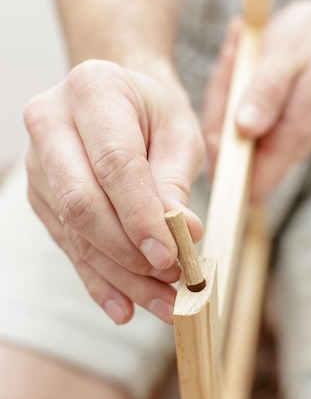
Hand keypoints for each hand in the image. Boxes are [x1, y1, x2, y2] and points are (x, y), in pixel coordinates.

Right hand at [24, 59, 204, 324]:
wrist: (119, 102)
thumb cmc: (154, 112)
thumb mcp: (180, 133)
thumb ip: (176, 181)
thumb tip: (183, 234)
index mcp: (92, 90)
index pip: (114, 163)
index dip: (141, 216)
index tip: (171, 256)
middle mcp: (51, 123)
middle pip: (82, 201)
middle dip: (128, 252)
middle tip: (171, 281)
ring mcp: (38, 163)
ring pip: (75, 232)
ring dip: (121, 276)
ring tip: (163, 304)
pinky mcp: (41, 197)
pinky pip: (68, 245)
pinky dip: (99, 280)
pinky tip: (124, 308)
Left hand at [204, 0, 310, 199]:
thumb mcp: (286, 58)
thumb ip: (265, 95)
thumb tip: (244, 129)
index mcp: (291, 139)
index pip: (250, 184)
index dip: (222, 164)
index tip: (216, 118)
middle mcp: (282, 147)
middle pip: (228, 155)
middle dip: (218, 112)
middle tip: (231, 60)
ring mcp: (273, 137)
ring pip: (226, 132)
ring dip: (223, 92)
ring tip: (238, 50)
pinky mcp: (264, 124)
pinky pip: (232, 115)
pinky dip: (229, 86)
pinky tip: (240, 53)